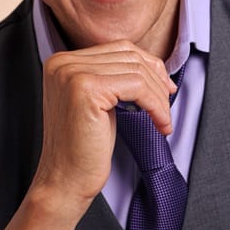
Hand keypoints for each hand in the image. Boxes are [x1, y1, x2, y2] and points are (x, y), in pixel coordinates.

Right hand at [31, 40, 176, 213]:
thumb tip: (153, 64)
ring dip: (159, 96)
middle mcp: (63, 62)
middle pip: (129, 56)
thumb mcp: (99, 102)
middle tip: (167, 106)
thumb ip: (114, 76)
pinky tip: (160, 123)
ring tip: (162, 119)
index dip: (149, 66)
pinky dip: (156, 104)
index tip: (165, 88)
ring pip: (136, 71)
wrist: (65, 181)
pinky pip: (137, 86)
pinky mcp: (85, 88)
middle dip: (157, 80)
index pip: (118, 48)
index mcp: (62, 61)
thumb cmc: (83, 146)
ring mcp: (72, 73)